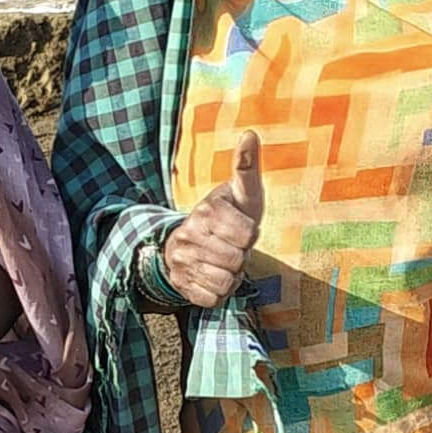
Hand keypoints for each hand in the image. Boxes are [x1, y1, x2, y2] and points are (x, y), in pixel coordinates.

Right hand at [159, 135, 263, 310]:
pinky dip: (220, 291)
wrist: (194, 242)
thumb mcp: (243, 191)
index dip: (250, 234)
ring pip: (225, 281)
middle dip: (240, 256)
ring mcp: (181, 262)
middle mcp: (187, 235)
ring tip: (224, 260)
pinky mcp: (181, 285)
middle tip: (232, 246)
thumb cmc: (230, 214)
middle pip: (235, 260)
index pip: (247, 235)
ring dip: (232, 275)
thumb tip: (250, 133)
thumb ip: (247, 165)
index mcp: (205, 210)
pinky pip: (213, 298)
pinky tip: (214, 275)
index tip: (241, 228)